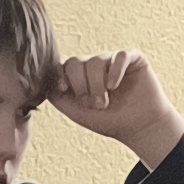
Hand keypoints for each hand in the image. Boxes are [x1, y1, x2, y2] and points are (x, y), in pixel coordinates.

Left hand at [47, 49, 183, 168]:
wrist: (138, 127)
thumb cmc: (108, 120)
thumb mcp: (76, 112)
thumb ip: (57, 96)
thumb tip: (44, 81)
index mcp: (79, 77)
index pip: (63, 66)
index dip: (60, 74)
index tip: (64, 88)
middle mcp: (94, 66)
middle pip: (76, 62)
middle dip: (81, 85)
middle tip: (93, 104)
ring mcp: (112, 61)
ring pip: (96, 61)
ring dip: (97, 85)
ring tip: (105, 102)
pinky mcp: (132, 59)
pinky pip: (120, 56)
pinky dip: (115, 71)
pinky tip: (114, 86)